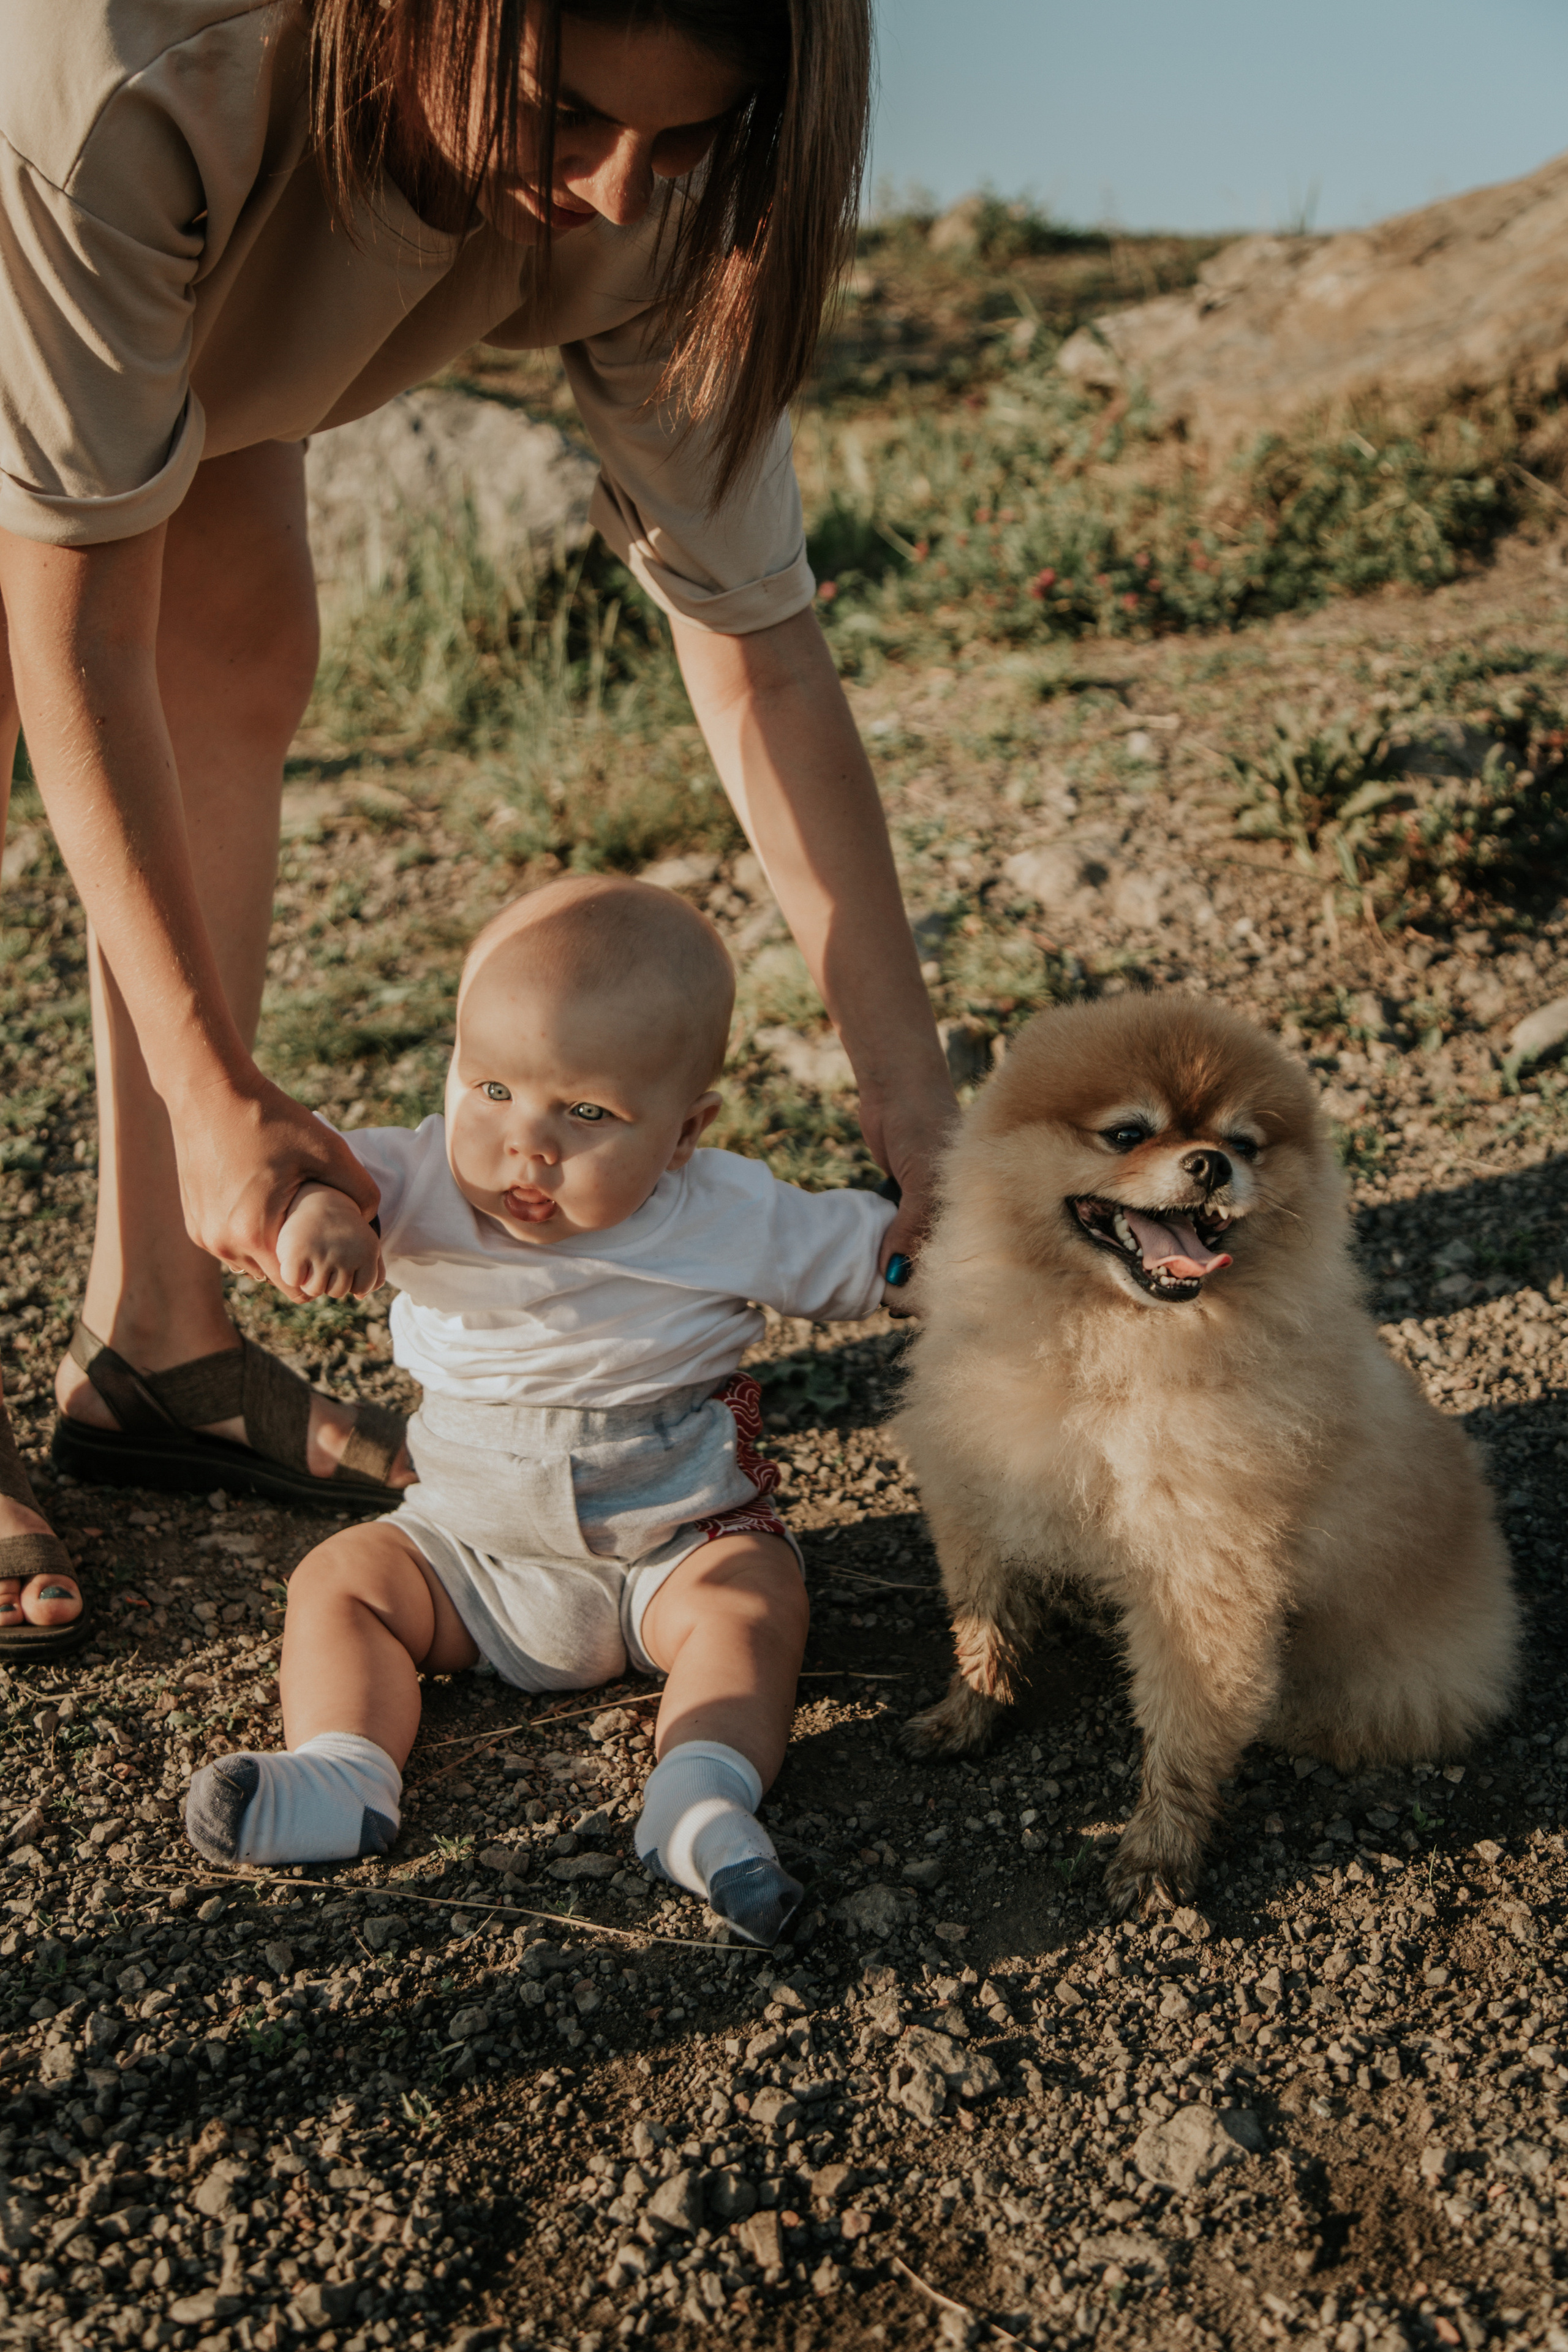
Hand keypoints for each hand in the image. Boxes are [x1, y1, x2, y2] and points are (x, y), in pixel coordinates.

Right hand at [171, 1074, 381, 1284]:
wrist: (209, 1092)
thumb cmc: (270, 1119)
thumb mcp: (329, 1150)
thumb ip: (361, 1192)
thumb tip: (368, 1220)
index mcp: (253, 1234)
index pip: (297, 1288)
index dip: (322, 1275)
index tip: (334, 1249)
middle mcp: (223, 1244)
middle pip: (275, 1279)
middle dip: (300, 1261)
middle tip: (317, 1229)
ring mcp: (204, 1235)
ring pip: (251, 1265)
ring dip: (272, 1249)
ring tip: (291, 1215)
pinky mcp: (193, 1223)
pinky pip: (230, 1246)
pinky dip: (249, 1235)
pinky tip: (264, 1205)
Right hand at [275, 1182, 384, 1302]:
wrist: (311, 1184)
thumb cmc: (337, 1213)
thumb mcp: (365, 1236)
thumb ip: (372, 1265)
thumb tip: (359, 1295)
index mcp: (369, 1250)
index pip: (360, 1289)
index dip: (347, 1277)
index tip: (339, 1255)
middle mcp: (348, 1254)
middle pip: (335, 1292)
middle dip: (326, 1277)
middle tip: (321, 1250)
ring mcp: (321, 1253)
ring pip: (312, 1290)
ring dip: (306, 1276)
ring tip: (307, 1250)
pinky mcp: (294, 1251)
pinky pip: (292, 1280)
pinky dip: (288, 1270)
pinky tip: (292, 1251)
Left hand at [860, 1068, 959, 1283]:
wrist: (896, 1084)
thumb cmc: (921, 1123)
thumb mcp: (923, 1180)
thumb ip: (911, 1227)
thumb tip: (894, 1275)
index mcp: (975, 1207)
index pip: (967, 1260)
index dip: (947, 1285)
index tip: (917, 1307)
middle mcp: (954, 1209)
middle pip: (939, 1259)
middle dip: (918, 1283)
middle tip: (892, 1304)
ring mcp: (927, 1204)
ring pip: (913, 1249)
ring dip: (896, 1266)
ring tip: (879, 1290)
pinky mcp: (902, 1198)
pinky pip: (894, 1233)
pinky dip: (883, 1246)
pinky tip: (871, 1262)